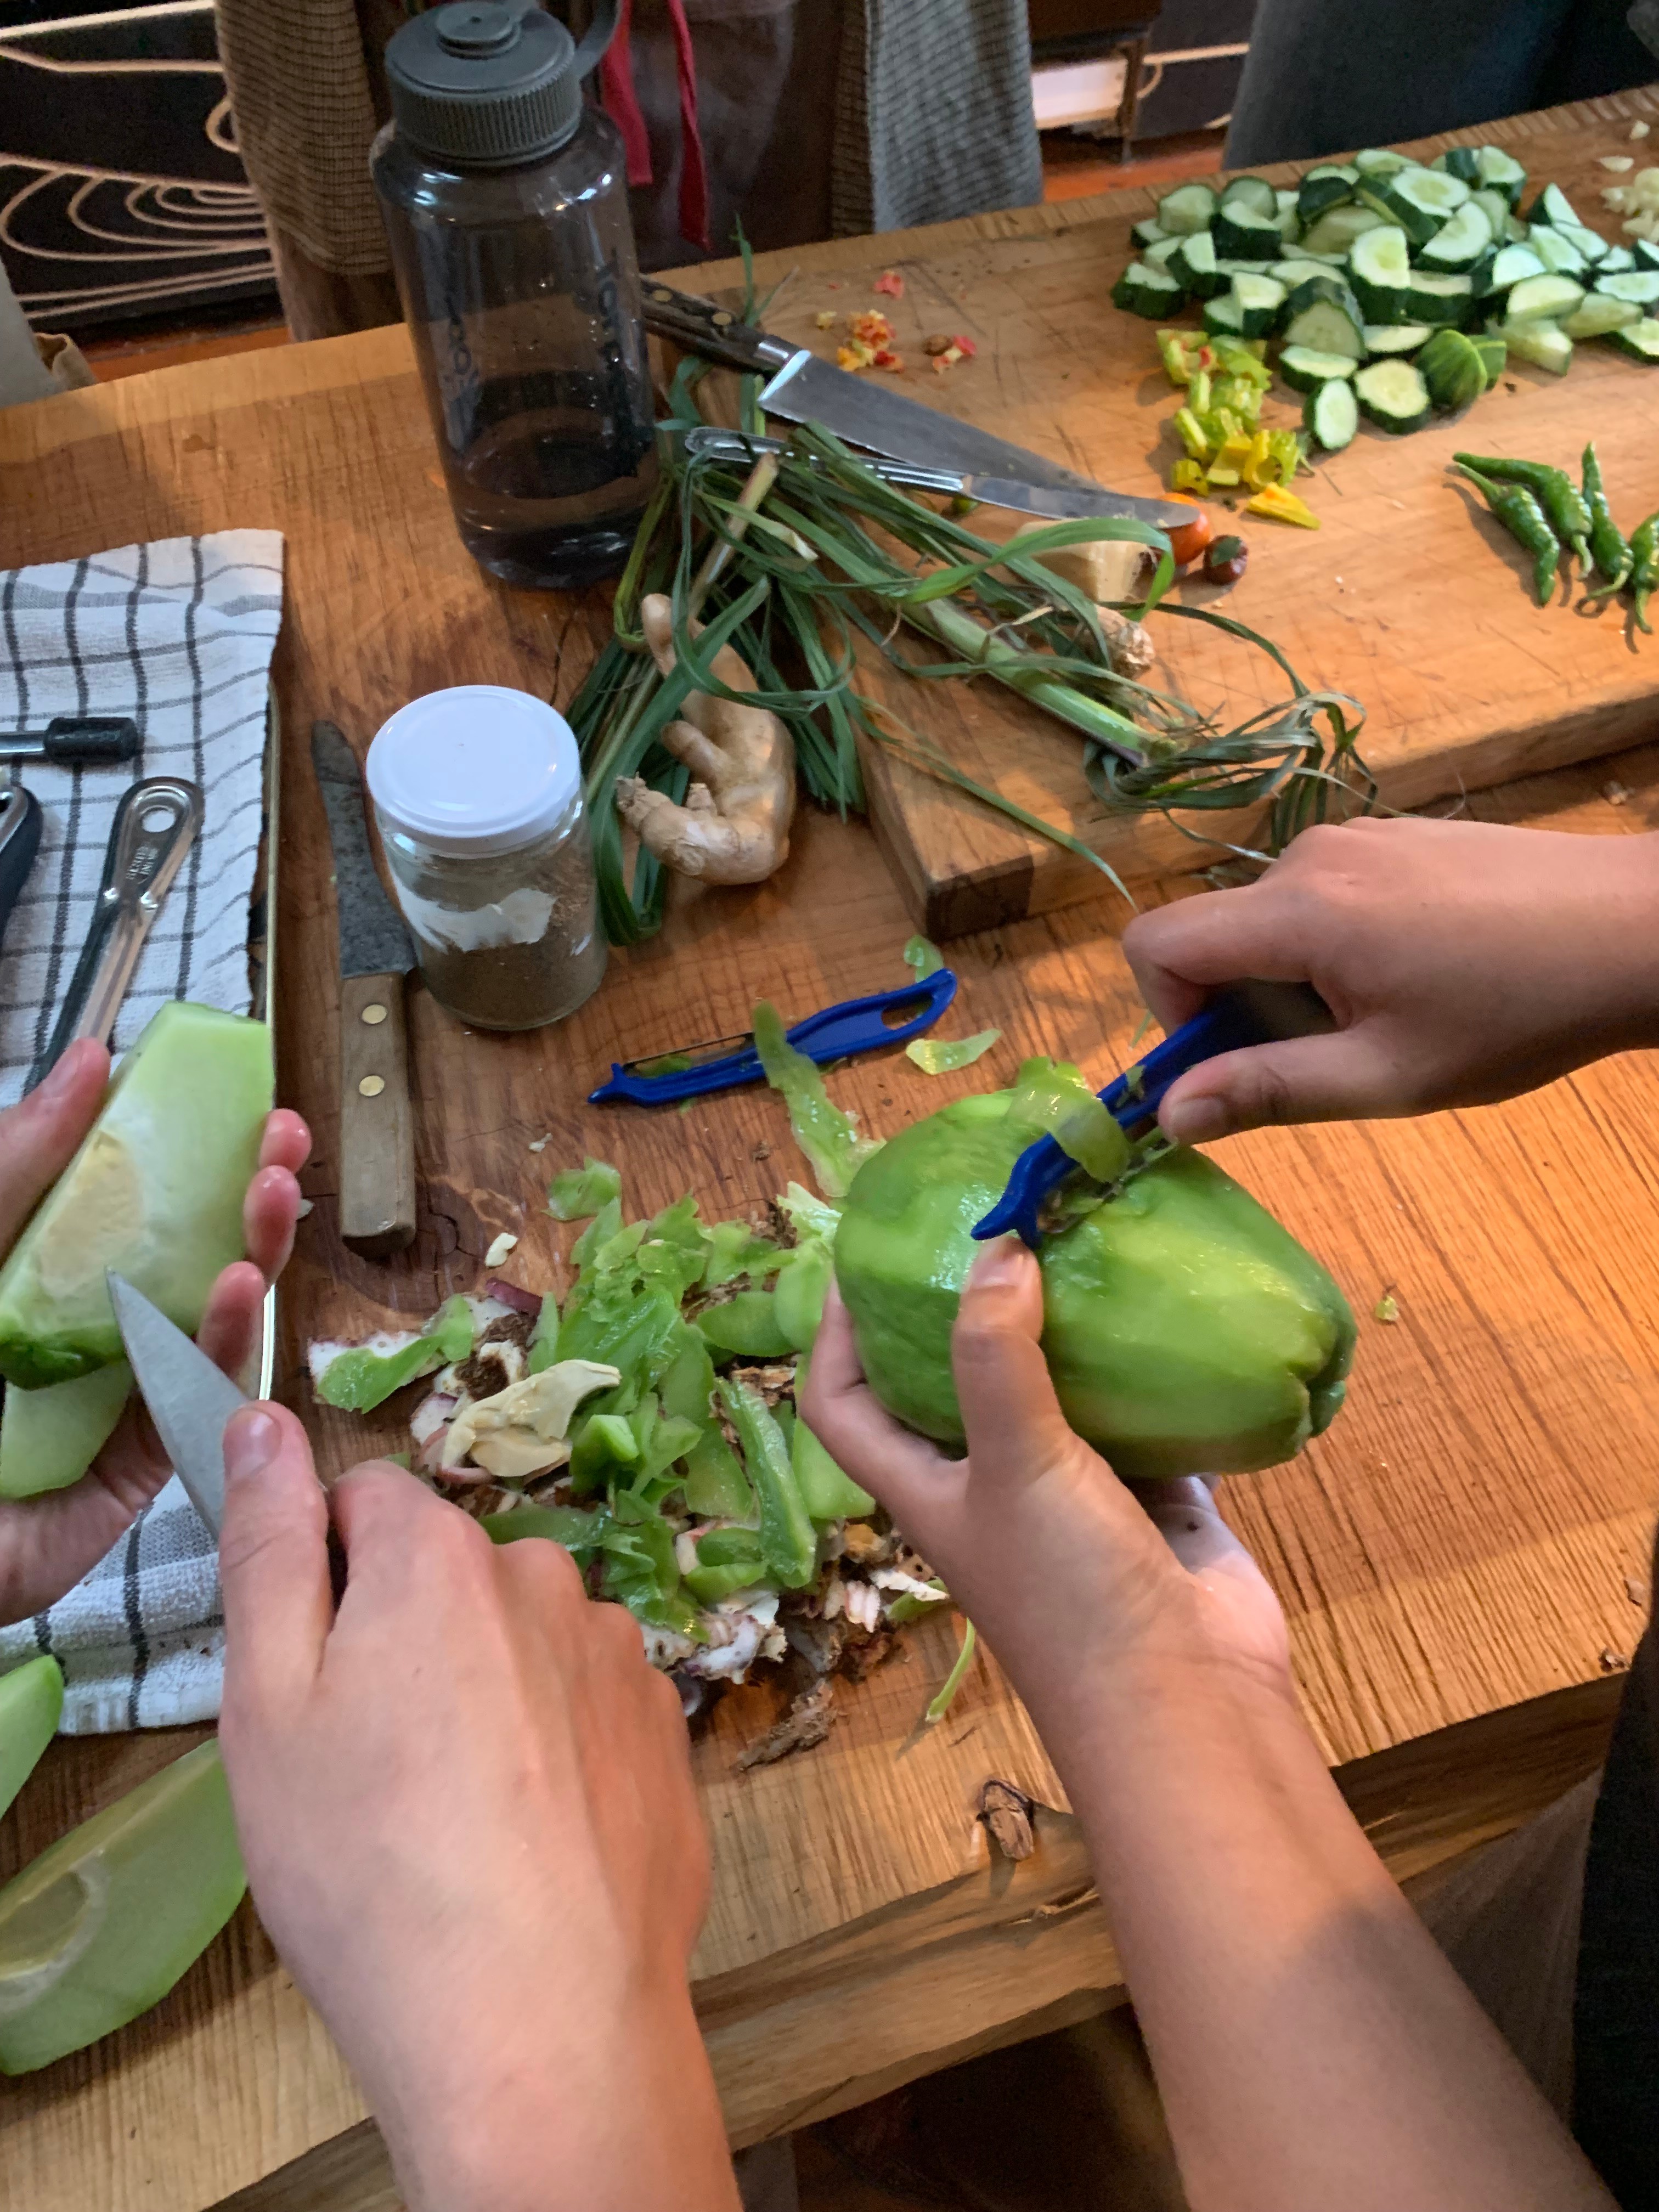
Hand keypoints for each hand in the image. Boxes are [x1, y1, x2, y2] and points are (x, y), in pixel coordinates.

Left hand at [0, 1039, 309, 1625]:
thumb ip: (18, 1164)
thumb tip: (91, 1061)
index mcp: (44, 1272)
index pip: (135, 1201)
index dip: (196, 1149)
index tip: (243, 1100)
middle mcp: (90, 1326)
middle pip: (191, 1252)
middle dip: (248, 1192)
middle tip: (288, 1138)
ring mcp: (118, 1396)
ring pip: (209, 1318)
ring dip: (255, 1249)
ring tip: (276, 1193)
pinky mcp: (138, 1464)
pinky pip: (194, 1397)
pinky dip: (223, 1338)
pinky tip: (239, 1284)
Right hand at [217, 1410, 737, 2211]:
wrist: (539, 2025)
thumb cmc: (372, 1870)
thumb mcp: (272, 1704)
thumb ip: (268, 1546)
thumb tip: (262, 1423)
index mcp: (440, 1556)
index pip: (365, 1502)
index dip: (327, 1580)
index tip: (317, 1678)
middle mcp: (547, 1577)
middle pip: (449, 1574)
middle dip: (409, 1641)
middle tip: (374, 1769)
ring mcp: (619, 1655)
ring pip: (522, 1643)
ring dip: (487, 1696)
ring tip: (455, 1819)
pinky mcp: (666, 1731)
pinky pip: (585, 1707)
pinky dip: (553, 1751)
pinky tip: (526, 1841)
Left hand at [802, 1244, 1290, 1723]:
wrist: (1190, 1702)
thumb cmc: (1070, 1594)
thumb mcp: (1016, 1464)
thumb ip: (996, 1357)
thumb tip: (997, 1245)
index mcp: (926, 1488)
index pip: (844, 1404)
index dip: (835, 1333)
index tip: (866, 1255)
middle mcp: (989, 1486)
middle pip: (950, 1383)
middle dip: (962, 1306)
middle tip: (992, 1221)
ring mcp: (1071, 1493)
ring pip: (1051, 1391)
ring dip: (1061, 1328)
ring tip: (1076, 1240)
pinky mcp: (1150, 1494)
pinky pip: (1139, 1414)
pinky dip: (1148, 1367)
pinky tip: (1164, 1306)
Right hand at [1123, 817, 1658, 1143]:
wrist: (1638, 928)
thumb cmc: (1518, 1012)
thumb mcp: (1388, 1075)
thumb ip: (1270, 1090)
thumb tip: (1169, 1114)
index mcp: (1299, 911)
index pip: (1155, 944)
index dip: (1168, 1016)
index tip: (1234, 1061)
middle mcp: (1311, 856)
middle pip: (1216, 936)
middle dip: (1246, 1007)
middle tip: (1337, 1054)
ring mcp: (1357, 837)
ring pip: (1273, 920)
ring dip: (1299, 981)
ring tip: (1393, 1014)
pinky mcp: (1395, 836)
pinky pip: (1323, 895)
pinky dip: (1338, 946)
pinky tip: (1422, 974)